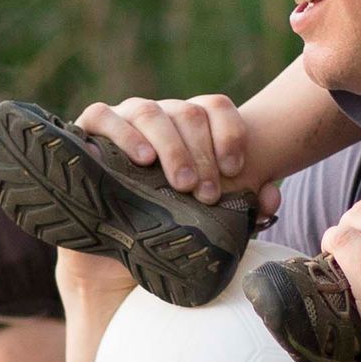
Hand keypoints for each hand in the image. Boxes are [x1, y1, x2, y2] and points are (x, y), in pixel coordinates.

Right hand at [74, 94, 272, 213]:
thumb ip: (248, 210)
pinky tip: (141, 160)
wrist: (116, 254)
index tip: (236, 168)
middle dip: (202, 154)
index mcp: (191, 127)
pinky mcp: (88, 131)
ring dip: (171, 147)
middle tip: (207, 193)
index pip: (216, 107)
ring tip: (181, 183)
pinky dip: (123, 134)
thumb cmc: (168, 228)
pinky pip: (103, 116)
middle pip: (188, 113)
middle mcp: (160, 117)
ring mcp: (123, 120)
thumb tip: (272, 197)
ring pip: (149, 111)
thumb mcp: (211, 222)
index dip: (230, 132)